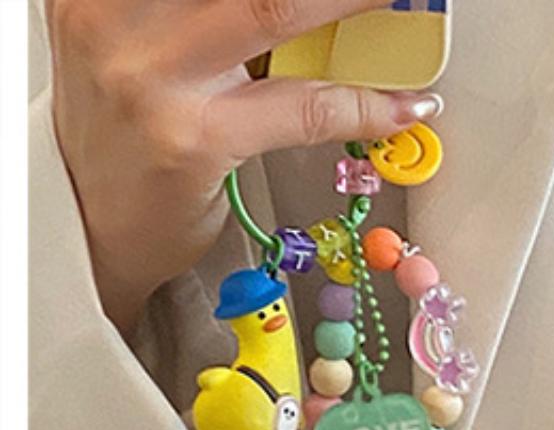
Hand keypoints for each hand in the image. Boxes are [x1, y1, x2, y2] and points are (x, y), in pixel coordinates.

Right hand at [46, 0, 441, 335]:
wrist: (90, 223)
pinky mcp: (195, 139)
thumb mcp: (140, 39)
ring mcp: (152, 75)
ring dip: (352, 2)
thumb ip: (207, 11)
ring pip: (275, 8)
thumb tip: (313, 7)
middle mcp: (114, 11)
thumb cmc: (127, 126)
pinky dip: (364, 104)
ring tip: (398, 2)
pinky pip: (304, 106)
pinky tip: (403, 104)